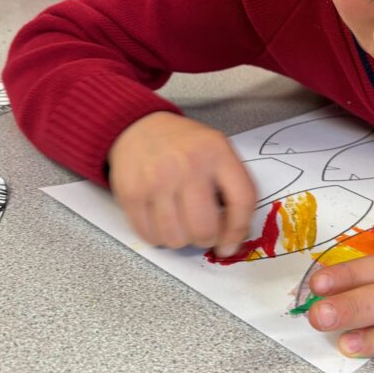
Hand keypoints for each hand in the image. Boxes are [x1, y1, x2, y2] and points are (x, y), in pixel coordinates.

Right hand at [108, 112, 257, 255]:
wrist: (139, 128)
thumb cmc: (185, 146)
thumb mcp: (218, 151)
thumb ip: (233, 187)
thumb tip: (234, 237)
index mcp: (217, 153)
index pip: (242, 201)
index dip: (238, 231)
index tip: (230, 244)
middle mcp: (187, 166)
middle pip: (205, 229)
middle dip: (206, 239)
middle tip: (202, 231)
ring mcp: (157, 181)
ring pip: (176, 239)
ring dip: (181, 239)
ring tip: (180, 221)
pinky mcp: (131, 194)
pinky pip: (150, 236)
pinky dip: (158, 236)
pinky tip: (161, 219)